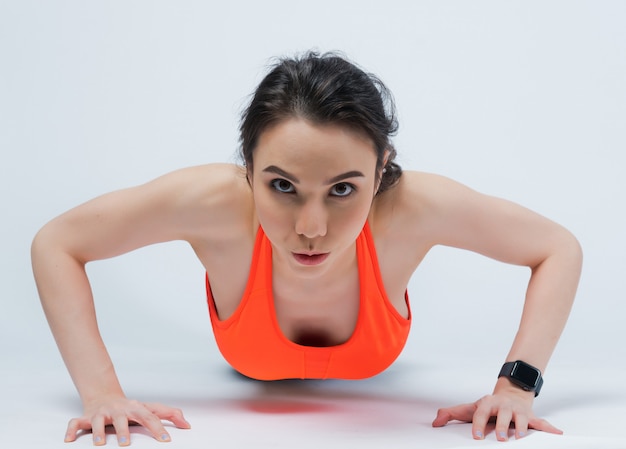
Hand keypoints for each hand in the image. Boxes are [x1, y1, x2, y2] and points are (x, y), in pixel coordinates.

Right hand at [64, 396, 190, 445]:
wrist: (105, 396)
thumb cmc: (130, 407)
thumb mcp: (150, 409)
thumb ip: (169, 415)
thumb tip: (187, 424)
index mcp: (135, 408)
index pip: (149, 417)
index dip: (157, 428)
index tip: (166, 440)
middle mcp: (118, 410)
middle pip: (122, 418)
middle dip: (123, 430)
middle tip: (126, 444)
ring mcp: (101, 414)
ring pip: (98, 421)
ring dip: (99, 431)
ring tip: (100, 443)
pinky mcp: (86, 418)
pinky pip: (75, 422)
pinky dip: (71, 430)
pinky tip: (68, 440)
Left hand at [431, 383, 561, 440]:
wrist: (510, 393)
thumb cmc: (488, 406)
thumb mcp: (469, 408)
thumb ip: (451, 414)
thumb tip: (435, 422)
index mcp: (487, 404)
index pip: (481, 412)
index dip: (478, 424)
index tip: (476, 436)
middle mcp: (504, 406)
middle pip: (503, 416)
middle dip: (502, 427)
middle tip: (501, 438)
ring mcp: (519, 412)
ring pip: (522, 420)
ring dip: (522, 429)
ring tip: (521, 438)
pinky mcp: (531, 417)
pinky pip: (542, 423)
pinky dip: (550, 428)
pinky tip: (558, 433)